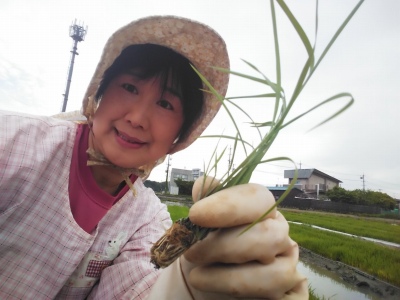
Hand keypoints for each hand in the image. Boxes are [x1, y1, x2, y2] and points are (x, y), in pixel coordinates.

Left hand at [181, 177, 307, 298]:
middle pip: (271, 234)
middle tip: (191, 252)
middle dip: (225, 246)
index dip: (229, 205)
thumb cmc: (197, 261)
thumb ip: (203, 209)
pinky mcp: (291, 298)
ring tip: (197, 277)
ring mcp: (288, 269)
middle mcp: (280, 237)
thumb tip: (205, 184)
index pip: (260, 198)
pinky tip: (217, 291)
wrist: (194, 295)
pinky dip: (248, 296)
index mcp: (260, 213)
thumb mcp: (193, 233)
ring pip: (278, 272)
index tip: (196, 214)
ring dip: (230, 277)